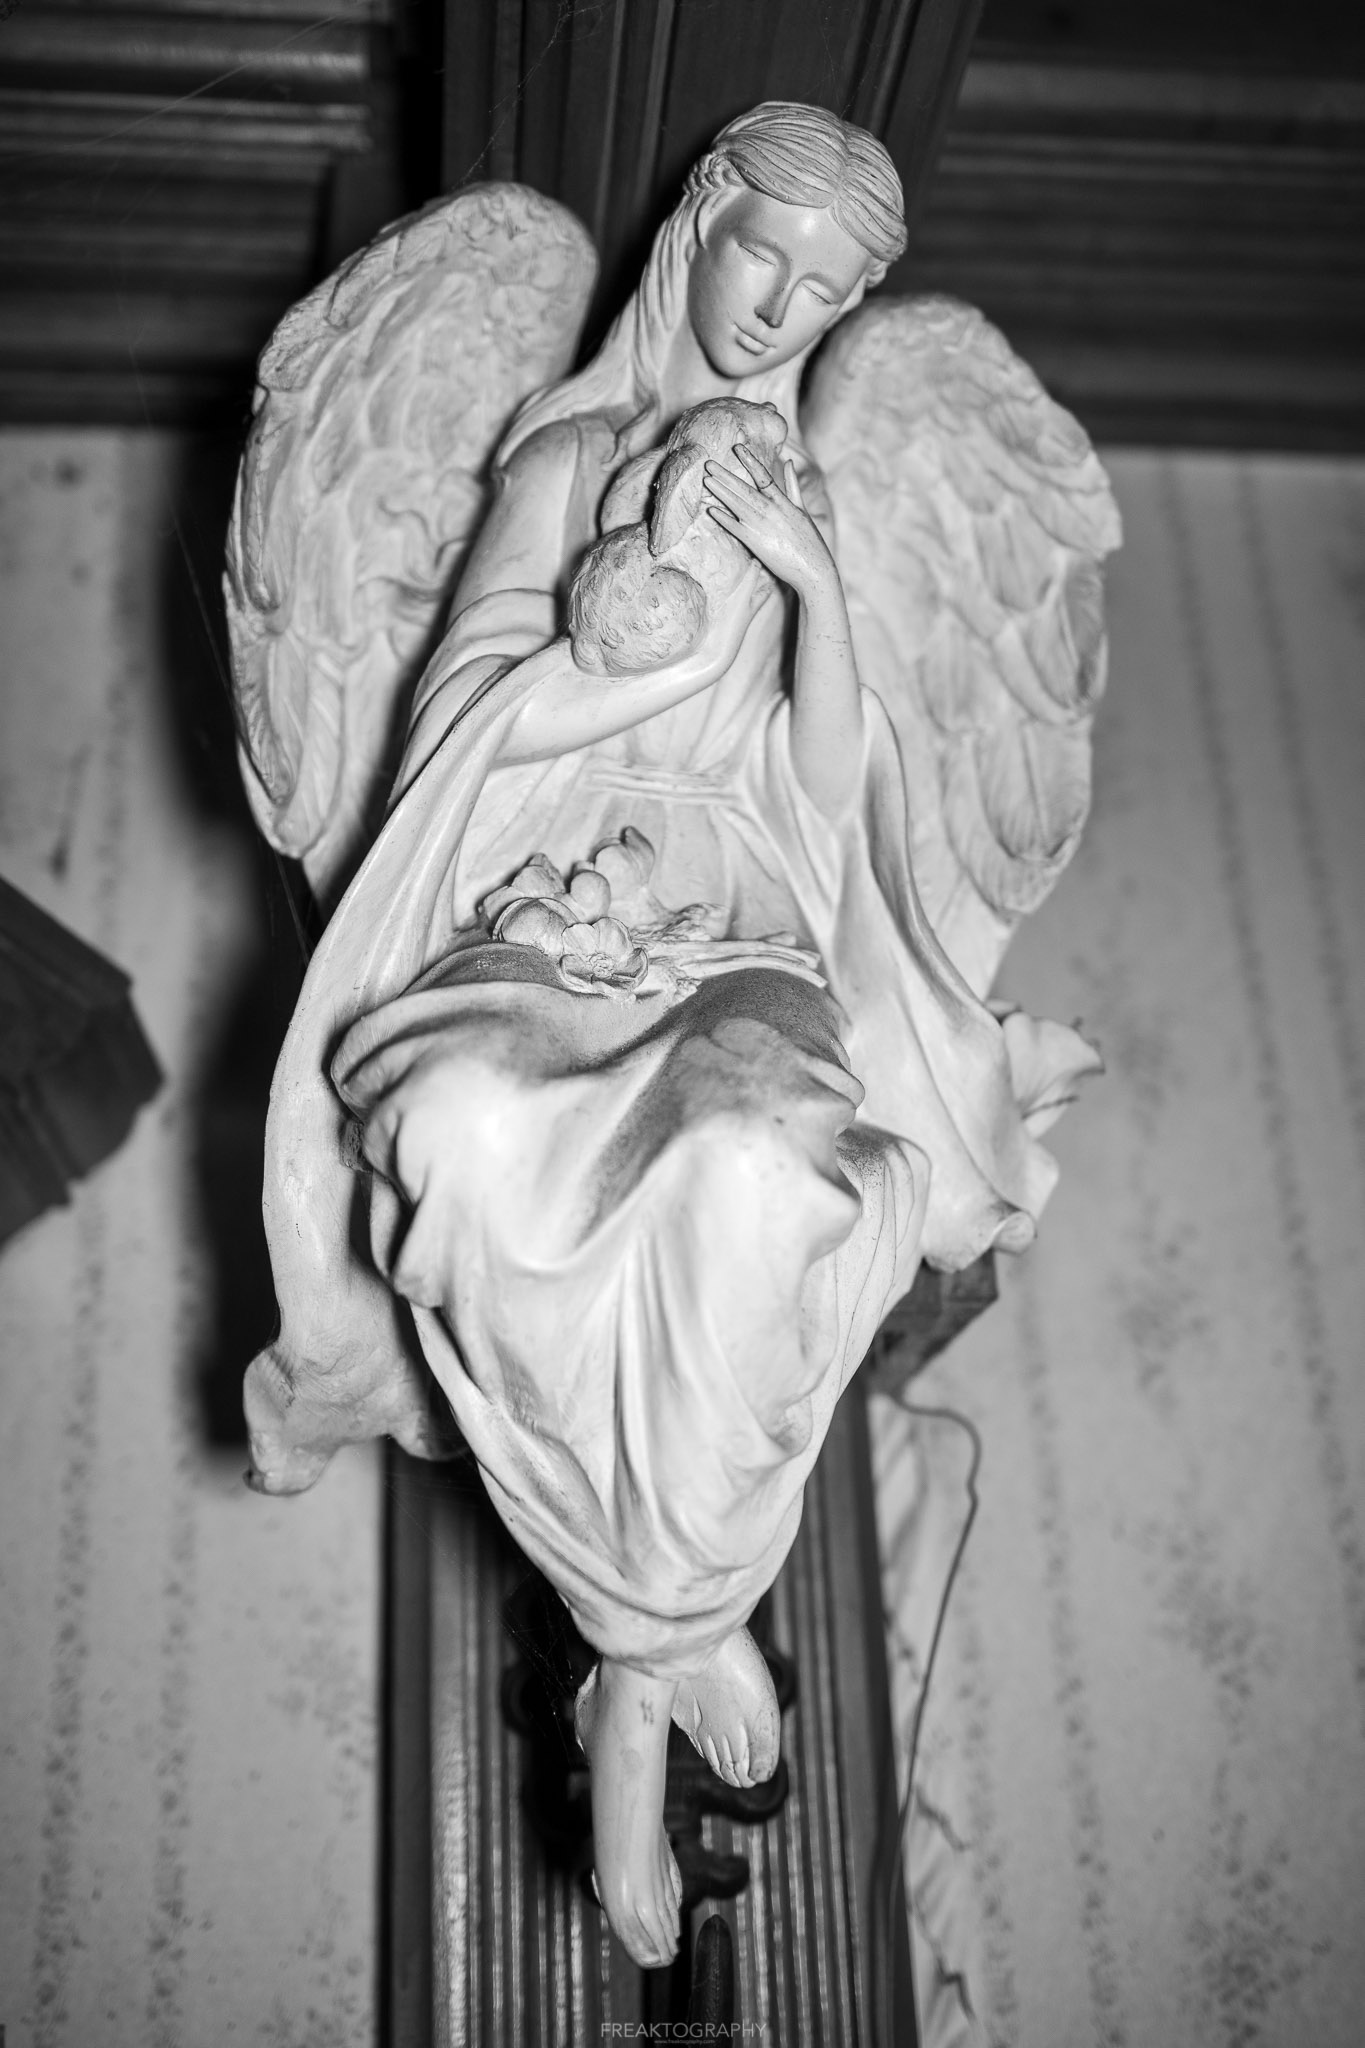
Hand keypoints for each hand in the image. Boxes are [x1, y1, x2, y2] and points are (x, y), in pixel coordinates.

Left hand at [702, 446, 835, 603]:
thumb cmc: (808, 540)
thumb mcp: (802, 509)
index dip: (750, 461)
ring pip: (737, 505)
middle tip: (708, 463)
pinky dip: (724, 519)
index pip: (763, 476)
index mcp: (783, 501)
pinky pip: (736, 528)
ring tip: (706, 480)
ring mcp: (762, 526)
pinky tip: (711, 510)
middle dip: (725, 475)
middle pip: (744, 489)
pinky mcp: (756, 543)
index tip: (737, 447)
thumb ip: (792, 485)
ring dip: (721, 492)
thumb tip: (788, 461)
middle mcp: (771, 511)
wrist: (813, 568)